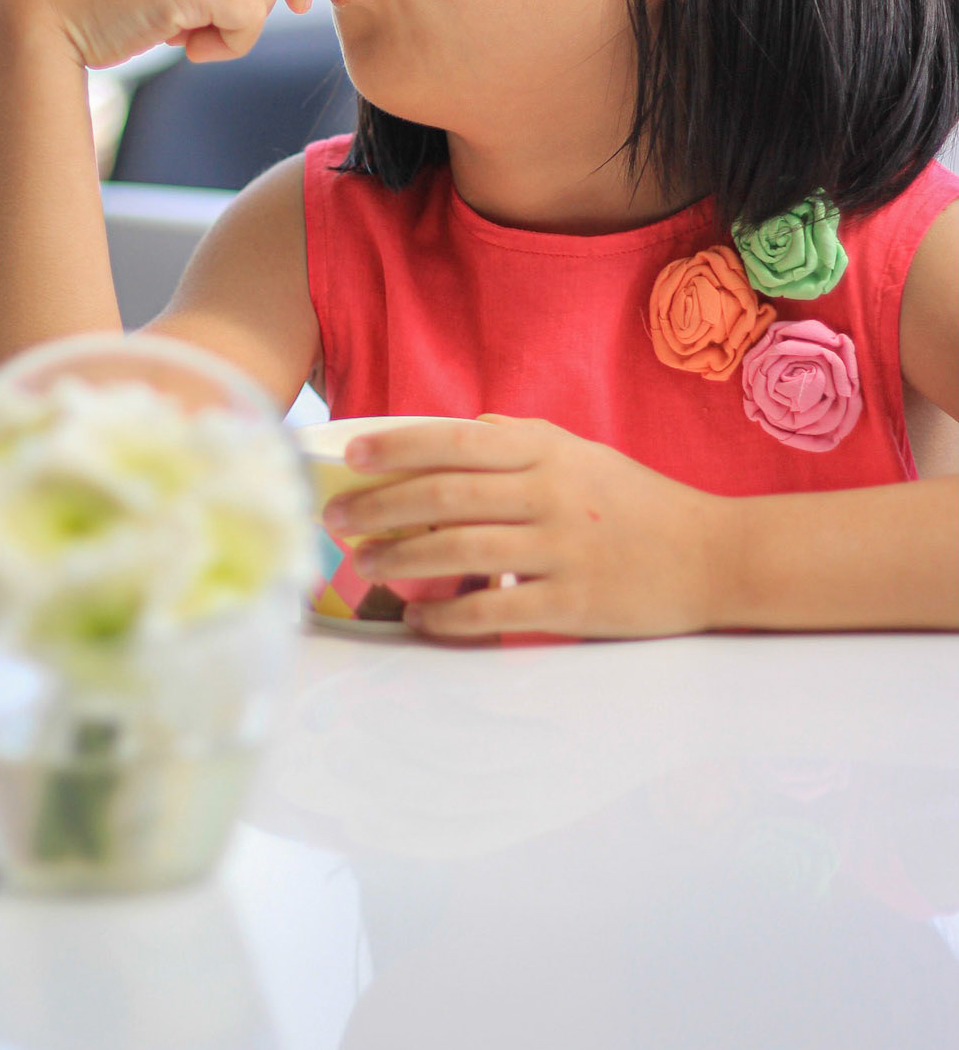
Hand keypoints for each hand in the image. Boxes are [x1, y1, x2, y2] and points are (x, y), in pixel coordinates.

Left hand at [320, 416, 719, 641]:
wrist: (714, 555)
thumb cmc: (640, 503)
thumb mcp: (582, 453)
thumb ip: (522, 441)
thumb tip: (461, 431)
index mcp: (546, 452)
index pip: (455, 442)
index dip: (397, 448)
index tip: (350, 457)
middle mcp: (548, 494)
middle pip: (445, 497)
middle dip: (380, 507)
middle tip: (335, 519)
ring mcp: (561, 550)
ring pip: (460, 551)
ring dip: (401, 559)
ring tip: (362, 565)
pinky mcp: (573, 605)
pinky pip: (495, 609)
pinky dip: (449, 616)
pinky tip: (418, 618)